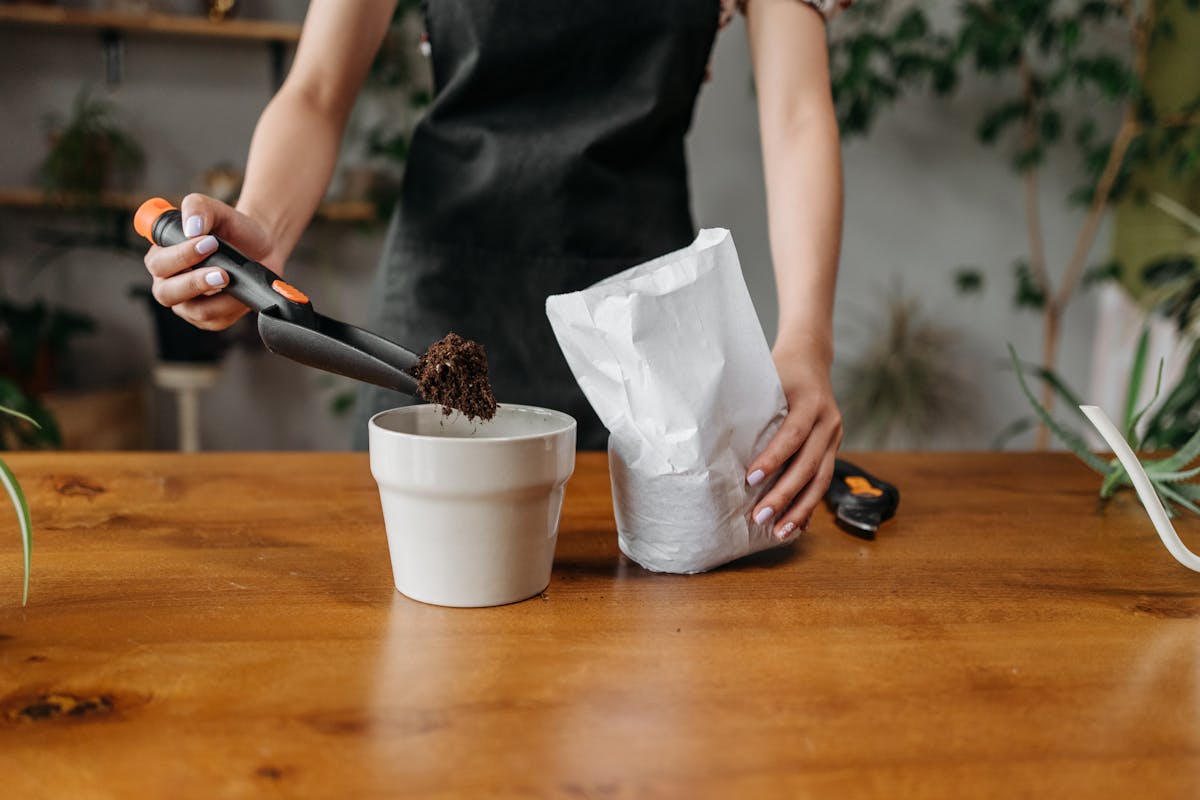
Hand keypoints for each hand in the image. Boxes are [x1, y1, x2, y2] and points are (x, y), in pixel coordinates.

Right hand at [142, 193, 276, 330]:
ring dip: (215, 295)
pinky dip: (230, 306)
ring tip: (231, 278)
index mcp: (162, 257)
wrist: (261, 246)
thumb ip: (197, 208)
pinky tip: (239, 290)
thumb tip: (192, 228)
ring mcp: (189, 304)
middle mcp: (169, 283)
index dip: (180, 256)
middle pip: (166, 293)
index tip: (208, 243)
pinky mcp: (211, 319)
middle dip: (193, 282)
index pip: (157, 264)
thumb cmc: (231, 229)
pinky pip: (216, 319)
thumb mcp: (215, 210)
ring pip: (193, 310)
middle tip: (221, 270)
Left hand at [746, 341, 842, 539]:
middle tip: (759, 517)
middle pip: (808, 464)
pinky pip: (823, 481)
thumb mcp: (767, 379)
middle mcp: (828, 421)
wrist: (811, 359)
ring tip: (780, 532)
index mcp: (810, 401)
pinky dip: (810, 505)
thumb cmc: (779, 371)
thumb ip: (751, 405)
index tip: (751, 479)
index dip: (773, 458)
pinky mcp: (833, 449)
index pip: (792, 435)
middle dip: (784, 494)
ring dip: (800, 509)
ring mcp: (835, 437)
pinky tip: (796, 525)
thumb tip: (716, 438)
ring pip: (821, 480)